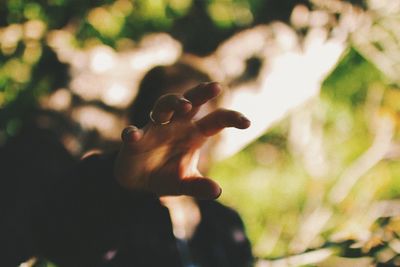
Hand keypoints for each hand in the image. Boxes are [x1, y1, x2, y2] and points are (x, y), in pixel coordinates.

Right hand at [114, 82, 249, 198]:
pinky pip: (133, 132)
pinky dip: (133, 133)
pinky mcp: (136, 139)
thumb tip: (217, 191)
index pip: (215, 120)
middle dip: (201, 93)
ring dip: (172, 103)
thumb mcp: (185, 183)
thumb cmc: (167, 176)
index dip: (231, 118)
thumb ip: (199, 186)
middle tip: (215, 87)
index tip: (247, 123)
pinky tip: (133, 136)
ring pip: (163, 107)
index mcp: (194, 134)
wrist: (140, 182)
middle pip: (190, 101)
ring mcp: (155, 129)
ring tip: (185, 107)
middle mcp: (177, 126)